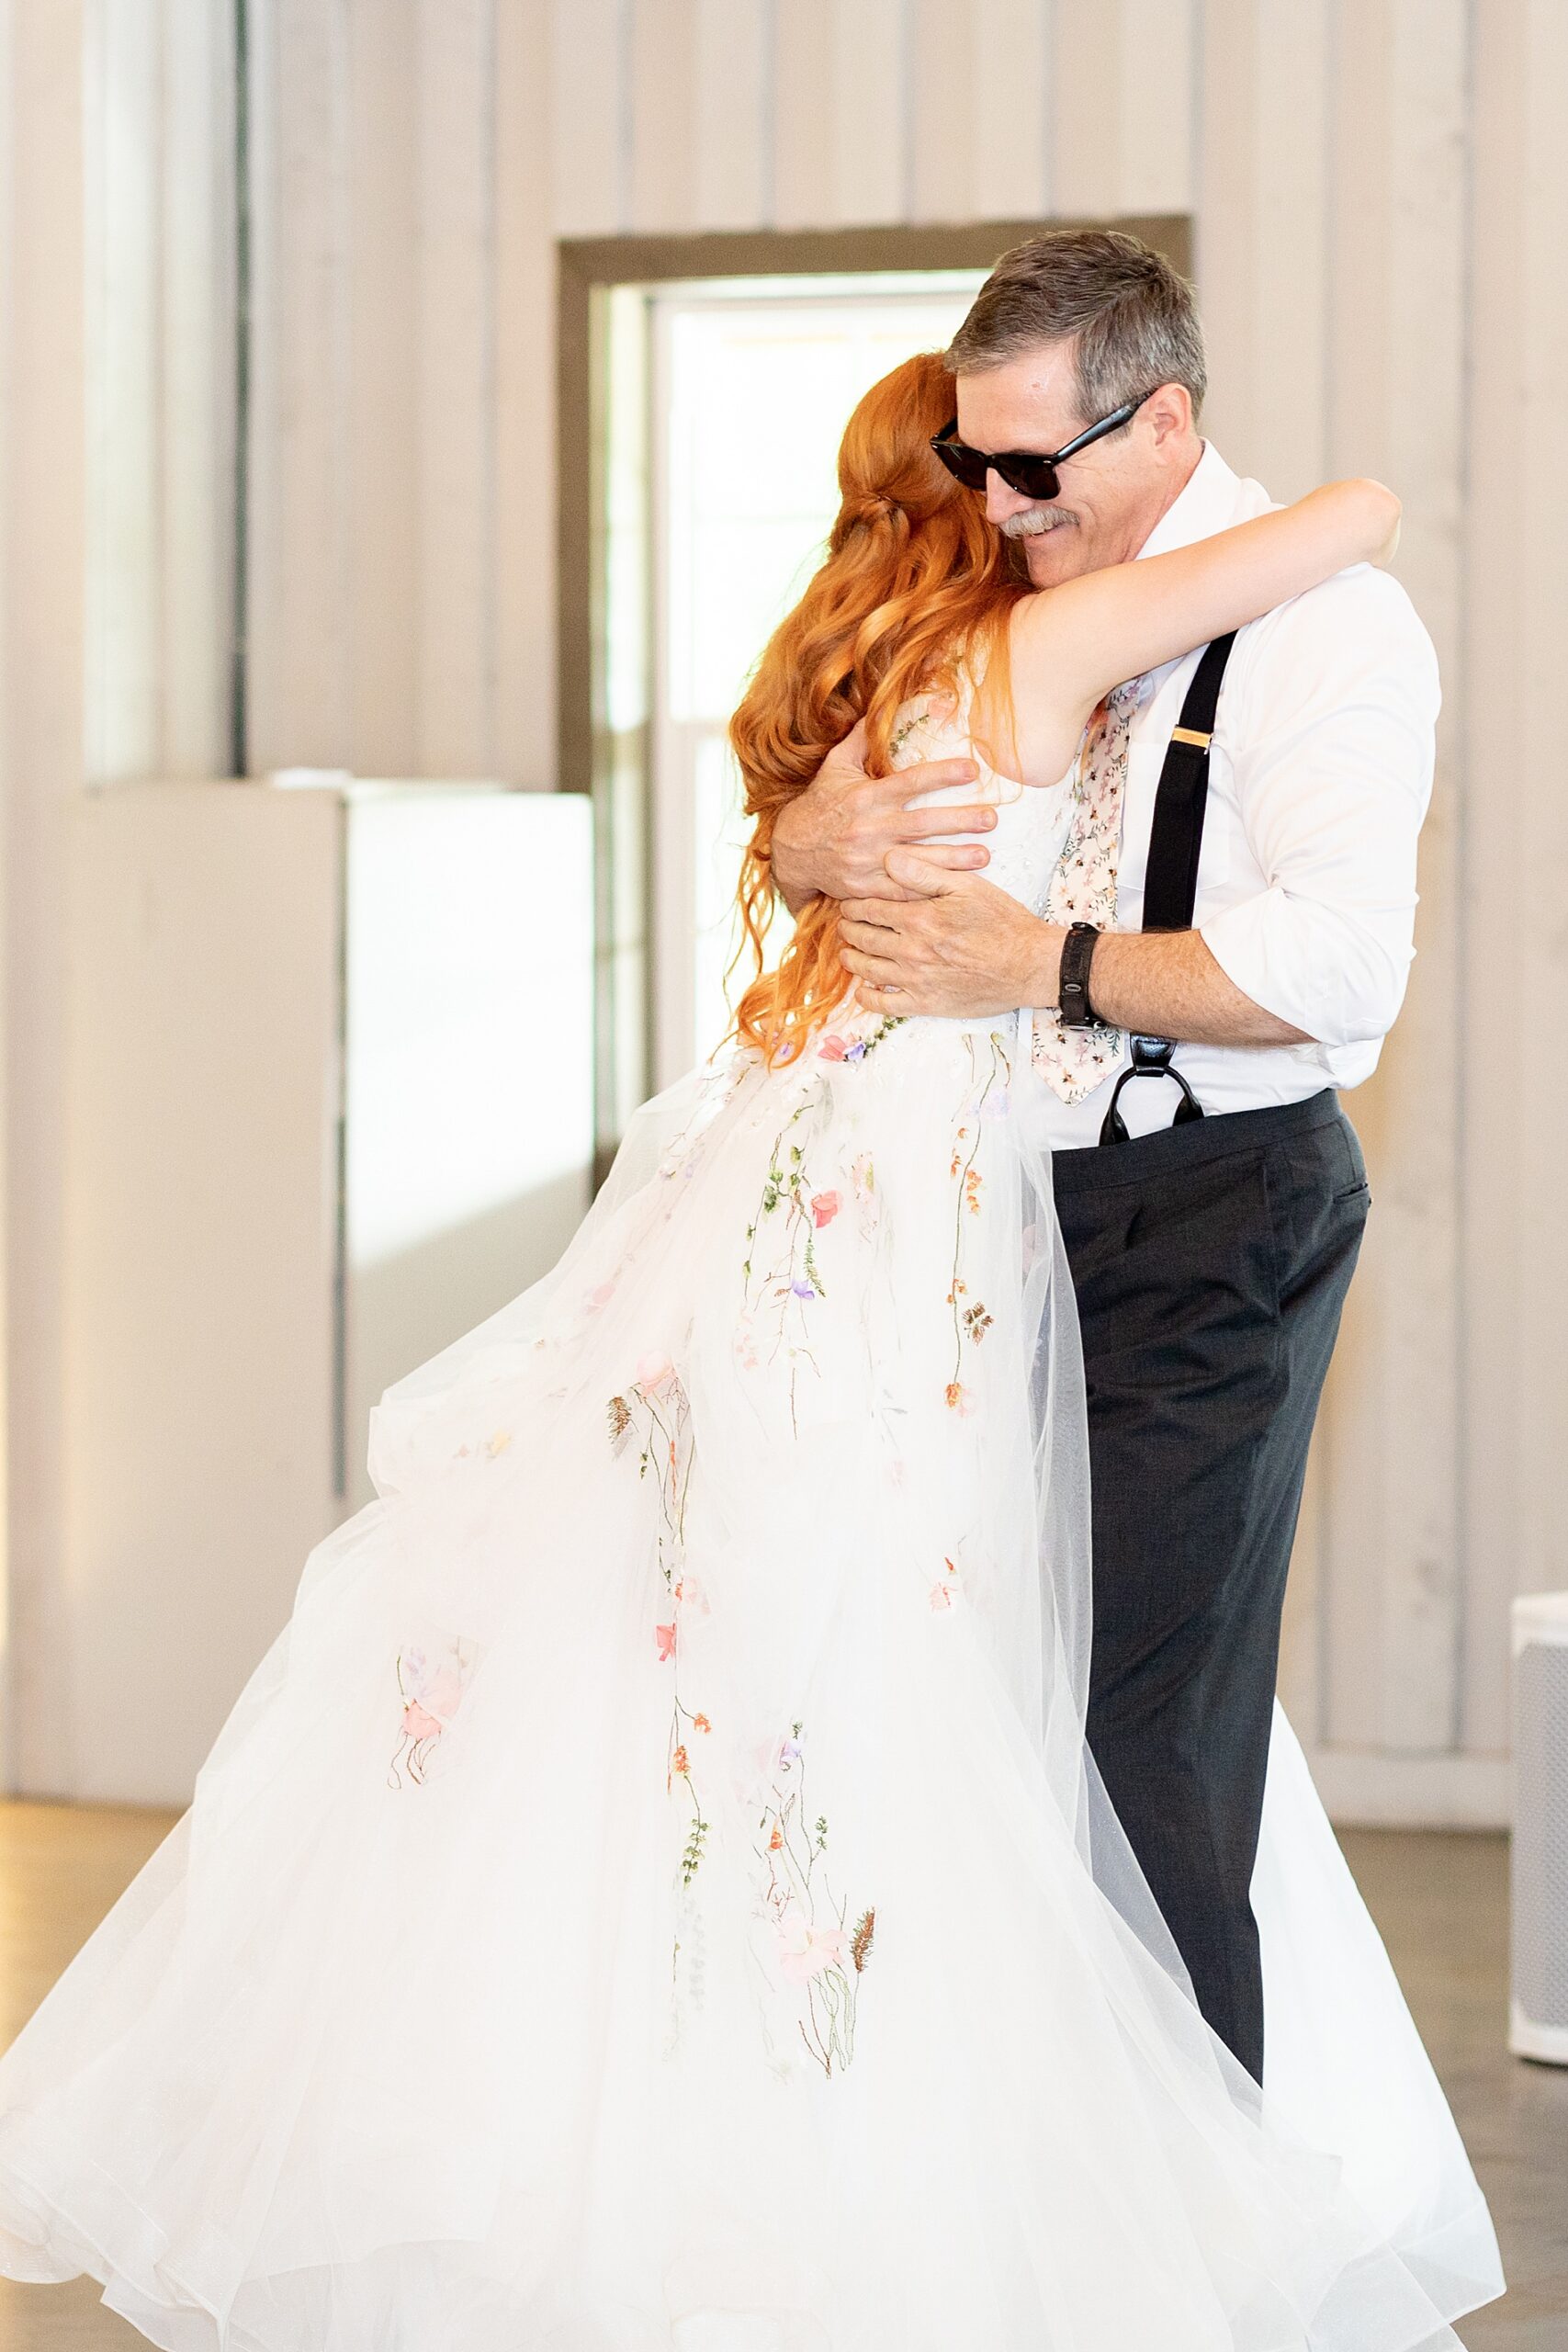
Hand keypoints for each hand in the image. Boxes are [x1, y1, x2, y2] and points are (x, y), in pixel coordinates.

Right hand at [769, 719, 1002, 909]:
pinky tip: (954, 888)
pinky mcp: (865, 887)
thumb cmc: (821, 804)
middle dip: (959, 821)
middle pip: (922, 824)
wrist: (791, 851)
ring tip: (984, 856)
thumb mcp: (835, 767)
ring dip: (954, 860)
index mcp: (865, 796)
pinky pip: (901, 890)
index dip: (941, 775)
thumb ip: (860, 740)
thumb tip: (881, 705)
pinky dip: (926, 889)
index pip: (909, 782)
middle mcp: (868, 828)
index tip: (972, 769)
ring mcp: (867, 861)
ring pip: (918, 860)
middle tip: (992, 818)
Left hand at [837, 850, 1064, 1018]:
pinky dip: (867, 997)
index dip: (855, 904)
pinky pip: (884, 1005)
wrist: (1028, 965)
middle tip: (844, 924)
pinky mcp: (925, 1003)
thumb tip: (889, 858)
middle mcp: (912, 950)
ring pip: (868, 969)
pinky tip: (863, 989)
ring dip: (851, 958)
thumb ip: (925, 871)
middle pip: (864, 937)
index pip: (871, 908)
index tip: (848, 902)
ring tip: (847, 952)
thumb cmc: (1002, 922)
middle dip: (849, 928)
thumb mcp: (967, 885)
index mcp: (919, 918)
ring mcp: (916, 979)